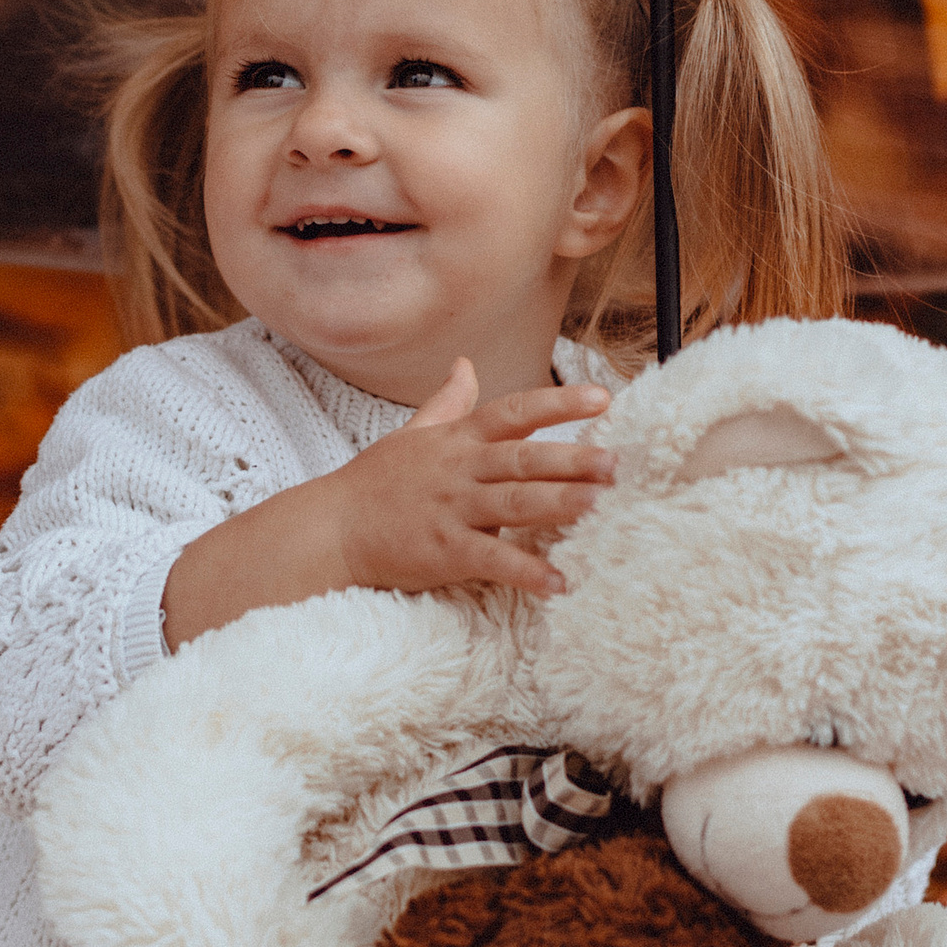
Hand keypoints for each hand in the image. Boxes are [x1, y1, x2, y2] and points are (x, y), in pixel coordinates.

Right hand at [334, 359, 614, 598]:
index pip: (513, 412)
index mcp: (456, 440)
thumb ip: (447, 403)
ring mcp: (450, 510)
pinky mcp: (442, 551)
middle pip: (522, 458)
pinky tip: (558, 582)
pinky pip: (490, 561)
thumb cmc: (373, 484)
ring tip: (600, 508)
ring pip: (512, 503)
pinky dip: (525, 572)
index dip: (558, 404)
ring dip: (558, 505)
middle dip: (572, 459)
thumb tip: (466, 364)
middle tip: (616, 463)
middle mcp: (458, 470)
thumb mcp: (411, 435)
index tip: (602, 399)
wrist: (329, 529)